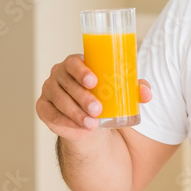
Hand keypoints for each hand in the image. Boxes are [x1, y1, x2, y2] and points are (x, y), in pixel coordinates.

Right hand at [36, 54, 152, 141]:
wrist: (91, 121)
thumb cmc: (105, 98)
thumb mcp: (121, 93)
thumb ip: (134, 90)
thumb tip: (146, 94)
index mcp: (76, 65)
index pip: (74, 62)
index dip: (81, 71)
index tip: (93, 82)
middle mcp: (59, 75)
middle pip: (66, 83)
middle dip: (82, 97)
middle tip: (98, 109)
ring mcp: (49, 91)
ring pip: (59, 100)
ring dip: (75, 112)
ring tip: (92, 123)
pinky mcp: (44, 108)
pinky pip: (51, 115)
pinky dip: (65, 122)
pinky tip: (78, 128)